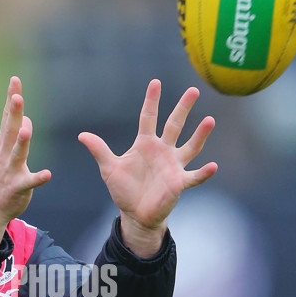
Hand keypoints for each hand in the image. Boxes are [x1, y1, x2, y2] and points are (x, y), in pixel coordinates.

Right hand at [0, 77, 50, 246]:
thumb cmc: (2, 180)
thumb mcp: (9, 156)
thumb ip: (17, 137)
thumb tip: (26, 119)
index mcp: (4, 145)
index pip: (8, 118)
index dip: (11, 99)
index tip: (15, 80)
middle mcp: (5, 155)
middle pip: (10, 130)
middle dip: (13, 113)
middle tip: (16, 95)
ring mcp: (10, 171)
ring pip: (17, 154)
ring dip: (22, 142)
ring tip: (26, 129)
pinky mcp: (17, 188)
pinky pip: (28, 183)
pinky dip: (38, 178)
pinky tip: (47, 174)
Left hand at [78, 79, 217, 256]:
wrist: (136, 214)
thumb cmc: (124, 189)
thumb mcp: (109, 168)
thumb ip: (99, 150)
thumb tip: (82, 135)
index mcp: (145, 144)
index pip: (148, 117)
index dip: (151, 101)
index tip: (156, 82)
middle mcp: (162, 151)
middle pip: (174, 125)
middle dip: (183, 108)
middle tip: (193, 90)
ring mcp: (173, 166)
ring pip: (190, 147)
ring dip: (200, 135)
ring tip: (210, 120)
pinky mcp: (179, 182)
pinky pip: (194, 176)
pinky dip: (203, 172)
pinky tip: (213, 166)